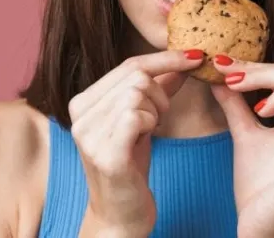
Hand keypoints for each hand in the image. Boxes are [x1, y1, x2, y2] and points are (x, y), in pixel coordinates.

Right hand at [68, 49, 203, 236]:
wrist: (119, 217)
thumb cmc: (130, 168)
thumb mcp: (142, 121)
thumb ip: (158, 89)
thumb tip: (182, 60)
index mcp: (83, 102)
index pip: (128, 65)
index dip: (165, 58)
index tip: (194, 56)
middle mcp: (79, 115)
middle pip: (136, 76)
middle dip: (160, 93)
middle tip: (160, 117)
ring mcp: (88, 134)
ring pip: (138, 93)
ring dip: (157, 110)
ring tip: (151, 130)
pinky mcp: (105, 153)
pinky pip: (137, 116)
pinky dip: (151, 122)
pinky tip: (146, 138)